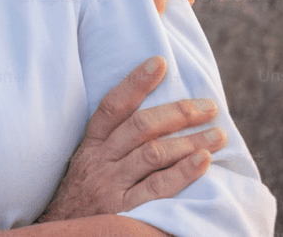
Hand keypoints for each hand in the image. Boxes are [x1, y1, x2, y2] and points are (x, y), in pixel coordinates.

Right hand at [37, 56, 224, 222]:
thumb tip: (154, 118)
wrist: (64, 236)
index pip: (112, 106)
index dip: (135, 82)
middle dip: (179, 112)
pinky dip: (183, 172)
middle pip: (141, 126)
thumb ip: (112, 144)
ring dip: (190, 140)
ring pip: (154, 153)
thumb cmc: (83, 198)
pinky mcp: (125, 210)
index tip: (160, 62)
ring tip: (219, 134)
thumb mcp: (87, 164)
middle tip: (209, 106)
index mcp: (91, 146)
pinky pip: (158, 187)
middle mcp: (100, 161)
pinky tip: (204, 160)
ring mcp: (113, 186)